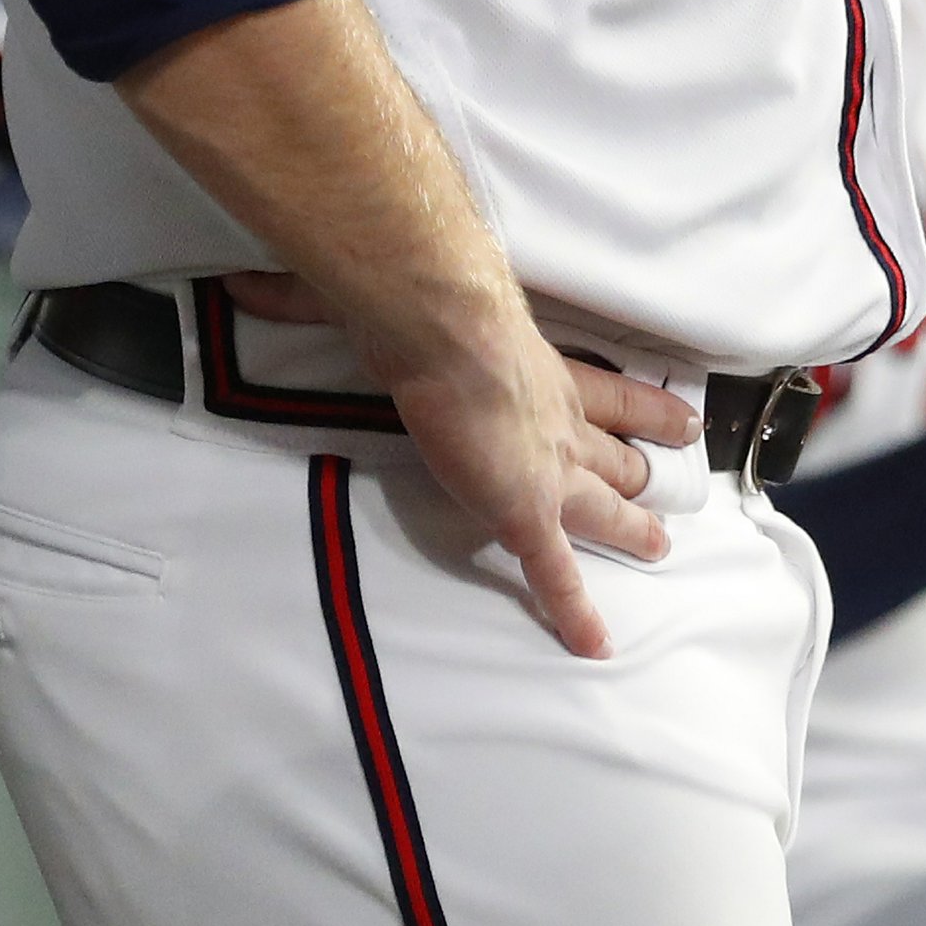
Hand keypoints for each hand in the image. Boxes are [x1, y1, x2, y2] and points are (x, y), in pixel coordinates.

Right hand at [230, 272, 702, 658]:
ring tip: (658, 547)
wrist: (448, 326)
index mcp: (540, 368)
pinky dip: (574, 610)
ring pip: (602, 507)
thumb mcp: (395, 296)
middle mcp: (557, 417)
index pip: (604, 388)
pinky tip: (594, 644)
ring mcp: (547, 467)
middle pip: (615, 448)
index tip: (678, 413)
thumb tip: (247, 281)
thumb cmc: (423, 301)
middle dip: (641, 467)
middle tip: (673, 481)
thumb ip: (327, 292)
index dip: (642, 404)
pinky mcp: (527, 511)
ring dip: (630, 528)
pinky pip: (555, 574)